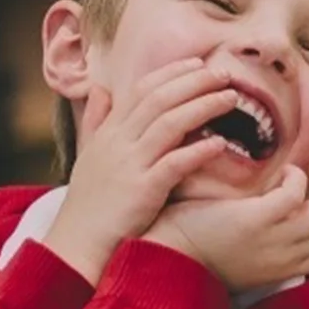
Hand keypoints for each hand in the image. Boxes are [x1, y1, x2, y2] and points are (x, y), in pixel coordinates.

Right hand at [44, 59, 239, 283]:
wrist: (77, 244)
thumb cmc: (89, 203)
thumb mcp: (88, 155)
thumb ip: (96, 120)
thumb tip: (101, 88)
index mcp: (109, 132)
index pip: (142, 89)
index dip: (172, 72)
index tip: (199, 64)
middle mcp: (118, 142)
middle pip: (160, 99)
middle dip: (195, 82)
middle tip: (224, 74)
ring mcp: (130, 165)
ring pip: (170, 123)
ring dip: (203, 106)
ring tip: (231, 98)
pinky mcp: (142, 191)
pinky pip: (174, 164)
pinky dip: (198, 150)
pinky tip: (220, 143)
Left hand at [145, 158, 308, 293]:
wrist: (166, 256)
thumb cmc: (199, 248)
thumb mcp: (247, 254)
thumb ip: (271, 240)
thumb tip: (291, 211)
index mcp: (284, 270)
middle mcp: (285, 260)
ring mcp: (273, 242)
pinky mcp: (256, 222)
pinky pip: (295, 195)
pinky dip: (297, 178)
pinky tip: (284, 171)